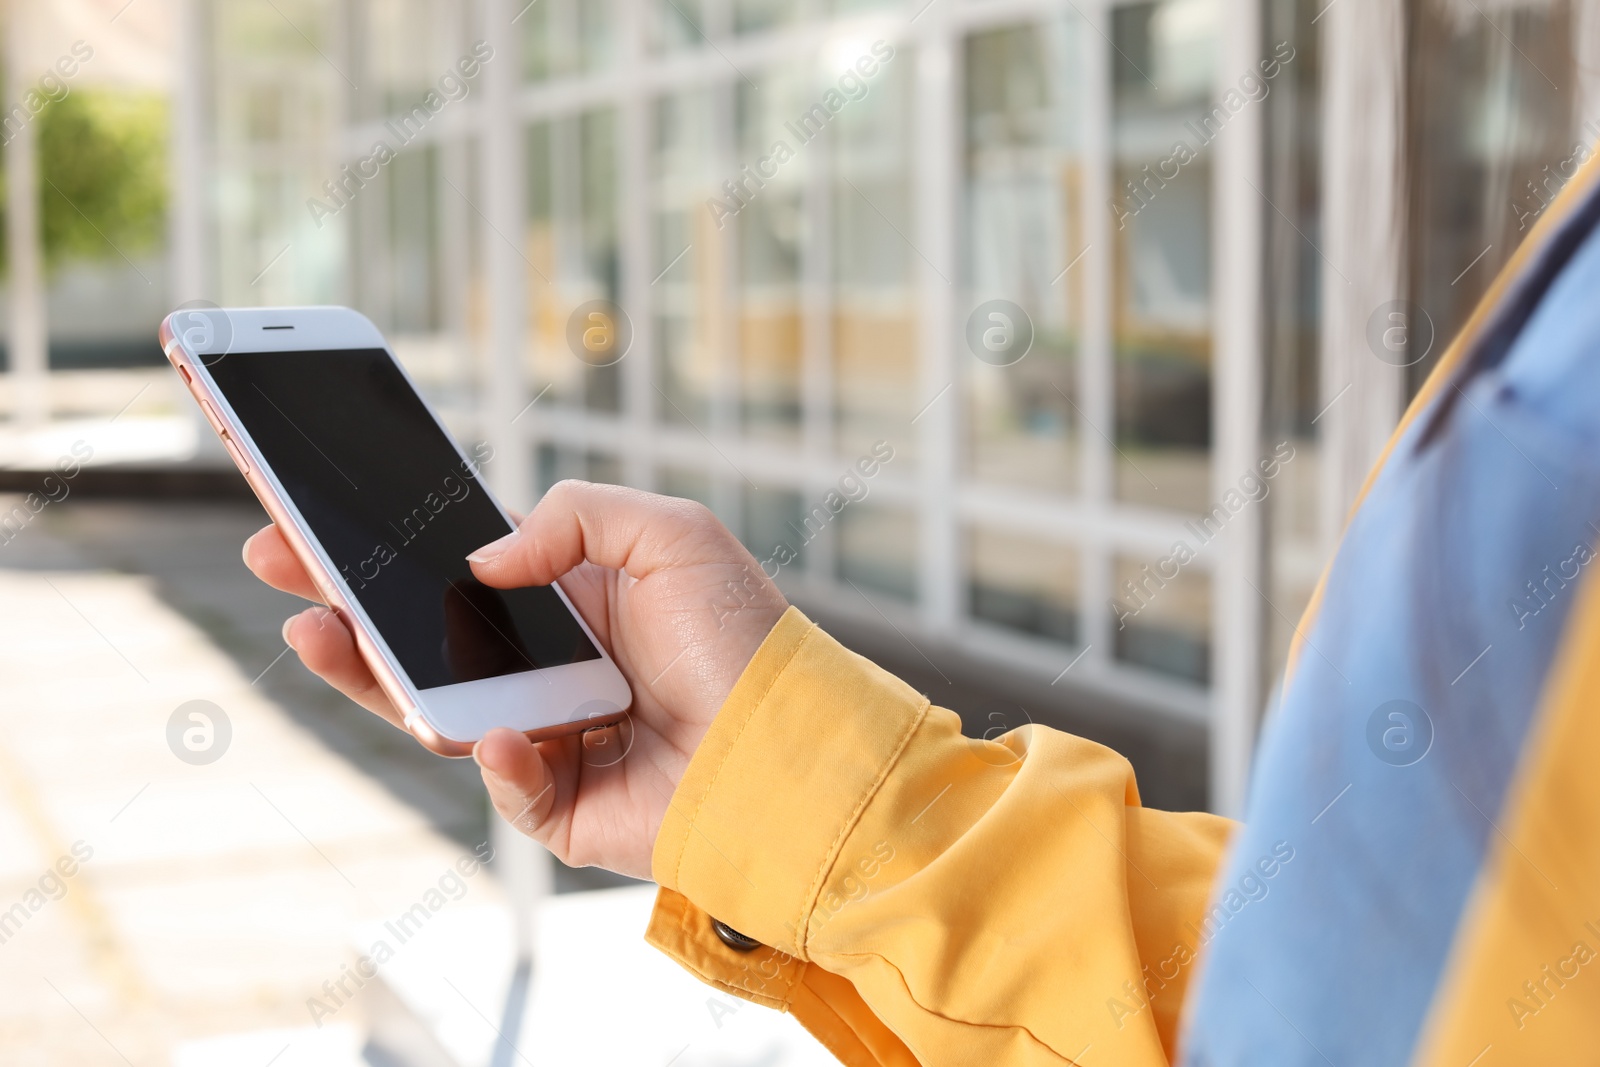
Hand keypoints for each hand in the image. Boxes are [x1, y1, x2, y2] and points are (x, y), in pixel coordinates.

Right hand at [243, 480, 788, 878]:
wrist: (790, 749)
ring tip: (323, 631)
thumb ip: (575, 517)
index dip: (392, 547)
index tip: (323, 515)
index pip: (458, 570)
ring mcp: (545, 736)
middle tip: (277, 558)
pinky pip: (501, 783)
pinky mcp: (555, 804)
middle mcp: (547, 667)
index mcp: (569, 601)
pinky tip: (515, 737)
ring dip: (371, 675)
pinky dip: (503, 760)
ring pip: (432, 712)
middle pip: (422, 637)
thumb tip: (484, 555)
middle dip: (344, 600)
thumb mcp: (674, 536)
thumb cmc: (743, 640)